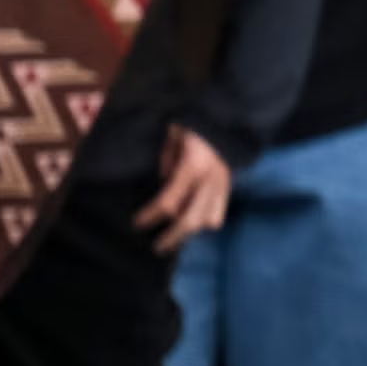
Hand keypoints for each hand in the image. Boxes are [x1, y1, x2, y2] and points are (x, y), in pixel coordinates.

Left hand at [137, 125, 233, 249]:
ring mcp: (222, 186)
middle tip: (157, 247)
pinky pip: (218, 214)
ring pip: (208, 222)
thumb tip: (162, 184)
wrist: (228, 118)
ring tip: (175, 235)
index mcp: (193, 167)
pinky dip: (204, 222)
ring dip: (190, 231)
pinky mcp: (229, 187)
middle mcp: (210, 181)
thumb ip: (167, 162)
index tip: (137, 223)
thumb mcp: (173, 137)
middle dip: (172, 237)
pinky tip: (192, 221)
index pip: (169, 201)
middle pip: (190, 221)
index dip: (151, 215)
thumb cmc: (194, 124)